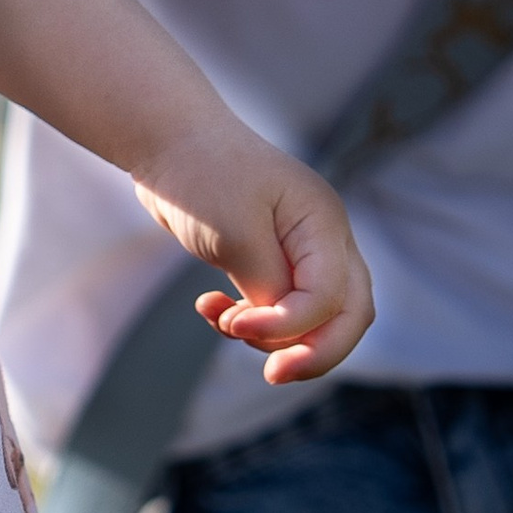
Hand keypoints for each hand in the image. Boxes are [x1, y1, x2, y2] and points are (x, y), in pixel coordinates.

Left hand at [133, 123, 374, 385]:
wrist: (165, 137)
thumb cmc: (201, 173)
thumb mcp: (235, 234)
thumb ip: (267, 287)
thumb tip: (284, 331)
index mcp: (323, 224)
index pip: (332, 297)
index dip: (291, 326)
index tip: (234, 327)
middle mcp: (322, 237)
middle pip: (347, 313)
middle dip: (314, 351)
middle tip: (273, 374)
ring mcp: (298, 247)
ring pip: (314, 316)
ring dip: (272, 335)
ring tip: (222, 322)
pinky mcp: (269, 256)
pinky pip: (276, 305)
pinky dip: (249, 317)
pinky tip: (209, 308)